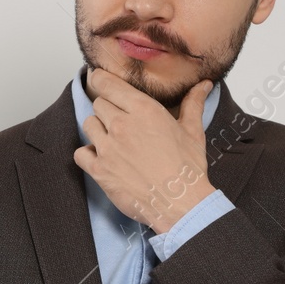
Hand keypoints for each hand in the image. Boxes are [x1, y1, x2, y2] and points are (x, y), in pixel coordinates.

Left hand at [72, 68, 214, 233]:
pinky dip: (87, 154)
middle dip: (108, 110)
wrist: (180, 203)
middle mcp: (122, 124)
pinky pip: (80, 153)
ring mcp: (108, 147)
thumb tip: (204, 85)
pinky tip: (102, 158)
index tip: (99, 80)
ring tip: (114, 141)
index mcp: (144, 110)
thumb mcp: (193, 131)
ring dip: (98, 130)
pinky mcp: (99, 169)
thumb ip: (193, 104)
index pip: (107, 83)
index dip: (100, 80)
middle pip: (99, 104)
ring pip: (88, 124)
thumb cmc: (187, 169)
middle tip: (121, 122)